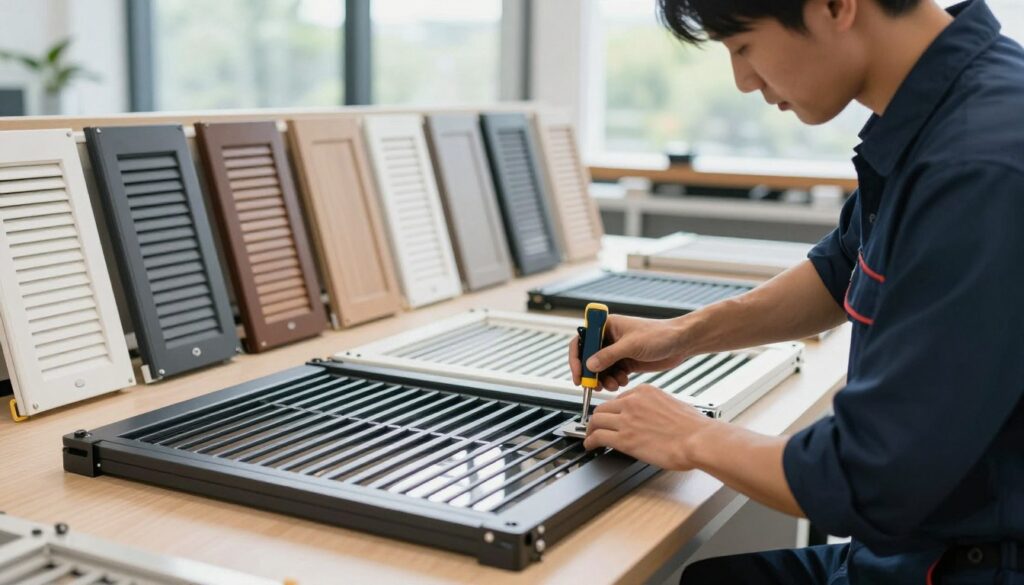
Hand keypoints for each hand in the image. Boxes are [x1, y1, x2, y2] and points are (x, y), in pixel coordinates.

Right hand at [568, 314, 690, 390]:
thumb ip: (608, 356)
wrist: (680, 343)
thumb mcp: (631, 345)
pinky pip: (611, 374)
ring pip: (600, 369)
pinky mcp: (625, 362)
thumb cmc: (659, 335)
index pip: (582, 340)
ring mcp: (616, 351)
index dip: (576, 358)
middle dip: (591, 373)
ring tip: (614, 385)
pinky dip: (614, 380)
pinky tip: (623, 381)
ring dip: (604, 380)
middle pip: (588, 358)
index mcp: (606, 326)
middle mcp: (608, 338)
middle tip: (594, 386)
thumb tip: (589, 365)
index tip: (579, 374)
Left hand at [583, 384, 717, 469]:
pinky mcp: (624, 439)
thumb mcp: (673, 405)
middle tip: (596, 426)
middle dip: (598, 418)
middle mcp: (632, 402)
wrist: (699, 440)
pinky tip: (590, 446)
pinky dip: (590, 441)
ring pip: (596, 421)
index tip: (613, 418)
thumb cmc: (694, 427)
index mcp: (645, 392)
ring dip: (590, 430)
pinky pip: (598, 437)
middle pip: (603, 407)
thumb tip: (651, 416)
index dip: (614, 411)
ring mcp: (626, 420)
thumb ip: (656, 407)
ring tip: (589, 437)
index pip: (620, 399)